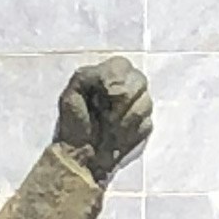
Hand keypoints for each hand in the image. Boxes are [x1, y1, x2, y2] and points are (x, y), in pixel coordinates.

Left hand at [53, 59, 154, 181]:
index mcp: (109, 74)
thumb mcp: (71, 93)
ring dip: (124, 118)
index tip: (102, 95)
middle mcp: (128, 85)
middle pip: (139, 82)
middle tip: (105, 114)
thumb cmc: (74, 122)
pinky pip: (147, 123)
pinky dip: (131, 131)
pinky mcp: (146, 125)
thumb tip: (111, 83)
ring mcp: (140, 105)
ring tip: (109, 125)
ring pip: (146, 103)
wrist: (81, 153)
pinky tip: (117, 135)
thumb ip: (87, 77)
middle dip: (121, 100)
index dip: (114, 80)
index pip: (123, 65)